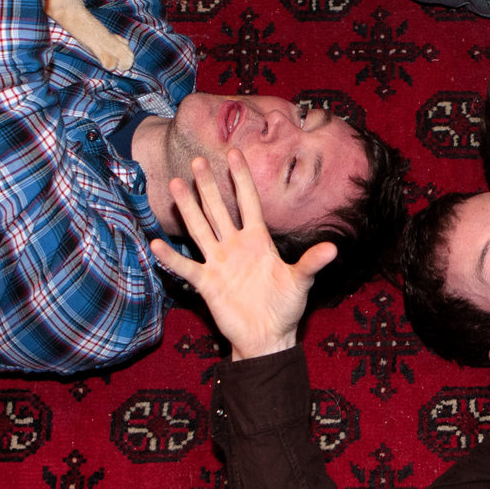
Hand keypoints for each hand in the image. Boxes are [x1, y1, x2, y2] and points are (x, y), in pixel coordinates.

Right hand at [148, 151, 336, 360]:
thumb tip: (333, 248)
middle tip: (197, 160)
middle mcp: (235, 245)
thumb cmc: (285, 306)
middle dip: (208, 185)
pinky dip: (171, 257)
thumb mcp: (300, 282)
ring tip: (175, 185)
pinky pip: (186, 267)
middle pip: (218, 209)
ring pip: (200, 229)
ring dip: (188, 208)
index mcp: (258, 240)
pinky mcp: (207, 284)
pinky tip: (156, 243)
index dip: (241, 178)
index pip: (248, 202)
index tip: (233, 153)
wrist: (268, 336)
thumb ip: (311, 263)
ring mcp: (219, 262)